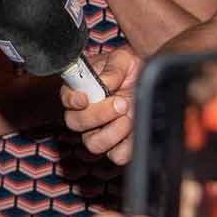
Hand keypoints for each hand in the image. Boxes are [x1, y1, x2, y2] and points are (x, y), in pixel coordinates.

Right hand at [61, 46, 136, 161]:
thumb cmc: (131, 68)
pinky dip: (127, 146)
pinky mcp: (117, 146)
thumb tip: (105, 84)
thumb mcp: (123, 60)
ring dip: (113, 132)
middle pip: (75, 123)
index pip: (66, 98)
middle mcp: (85, 113)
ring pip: (93, 144)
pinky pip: (116, 156)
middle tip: (121, 102)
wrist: (150, 81)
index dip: (72, 100)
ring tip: (129, 116)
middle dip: (99, 114)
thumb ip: (112, 69)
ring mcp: (99, 132)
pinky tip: (136, 130)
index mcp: (81, 89)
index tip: (84, 98)